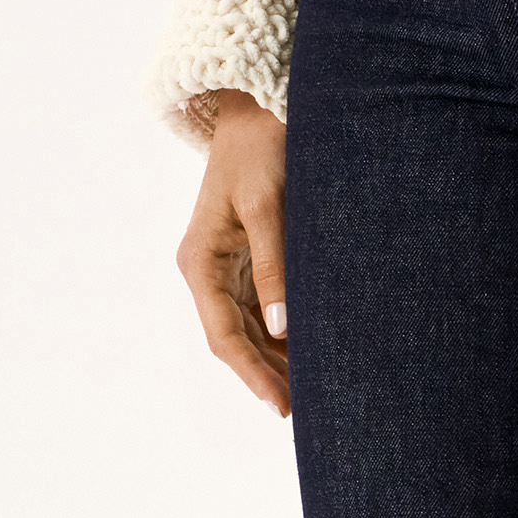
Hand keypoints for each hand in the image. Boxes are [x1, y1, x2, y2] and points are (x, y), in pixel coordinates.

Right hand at [176, 90, 290, 415]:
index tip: (283, 407)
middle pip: (237, 343)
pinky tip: (312, 355)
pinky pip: (264, 313)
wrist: (259, 107)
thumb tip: (281, 329)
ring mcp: (226, 271)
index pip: (225, 337)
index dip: (254, 376)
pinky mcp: (247, 264)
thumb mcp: (266, 205)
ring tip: (317, 391)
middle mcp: (207, 272)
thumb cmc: (259, 147)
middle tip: (312, 410)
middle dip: (270, 377)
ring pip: (252, 334)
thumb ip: (273, 266)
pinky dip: (286, 338)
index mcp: (200, 262)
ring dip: (279, 363)